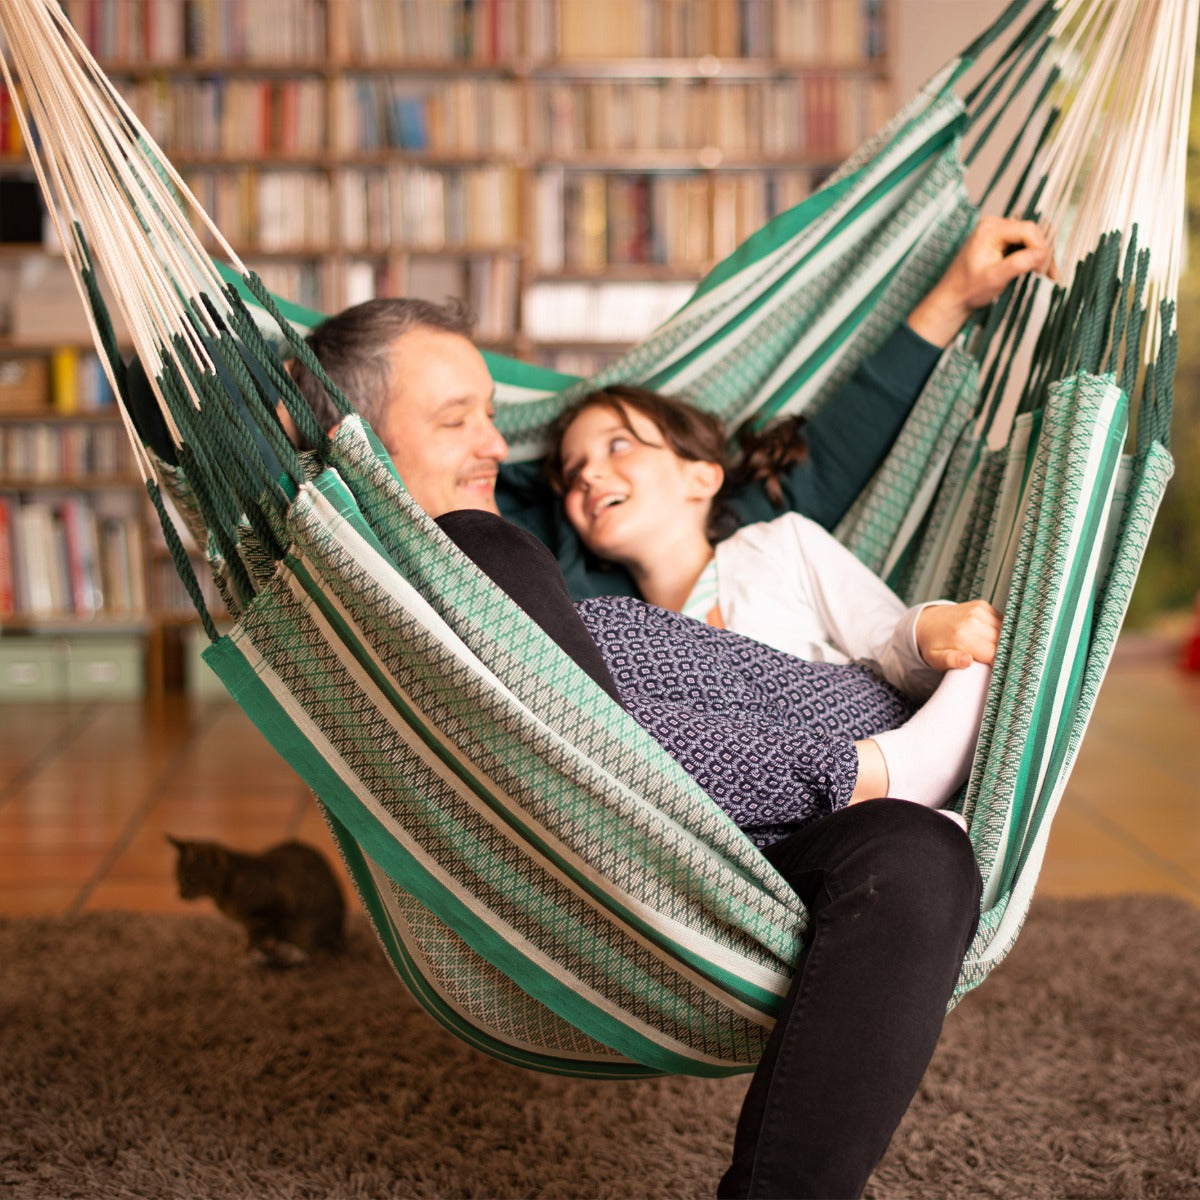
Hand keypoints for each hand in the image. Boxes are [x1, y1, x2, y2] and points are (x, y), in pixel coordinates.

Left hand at [907, 216, 1056, 346]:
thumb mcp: (994, 279)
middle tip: (1051, 274)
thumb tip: (1043, 254)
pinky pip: (1022, 241)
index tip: (1045, 270)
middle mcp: (994, 224)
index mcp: (989, 229)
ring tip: (1046, 273)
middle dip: (1044, 251)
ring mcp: (997, 230)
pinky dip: (1032, 254)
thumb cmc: (968, 290)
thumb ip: (1018, 264)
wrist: (952, 298)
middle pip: (1031, 231)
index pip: (1028, 230)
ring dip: (1040, 253)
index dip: (1041, 248)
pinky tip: (1036, 268)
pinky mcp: (999, 238)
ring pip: (1030, 236)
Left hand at [916, 599, 1001, 670]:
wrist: (926, 622)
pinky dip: (1000, 629)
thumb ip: (950, 661)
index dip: (998, 664)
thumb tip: (966, 661)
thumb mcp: (935, 659)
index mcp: (962, 636)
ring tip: (991, 648)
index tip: (996, 670)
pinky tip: (990, 636)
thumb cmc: (933, 644)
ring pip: (1005, 630)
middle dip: (1001, 653)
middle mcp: (972, 620)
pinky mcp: (982, 605)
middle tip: (994, 660)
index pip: (994, 654)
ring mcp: (978, 610)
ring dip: (1002, 641)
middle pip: (1002, 642)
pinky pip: (1001, 620)